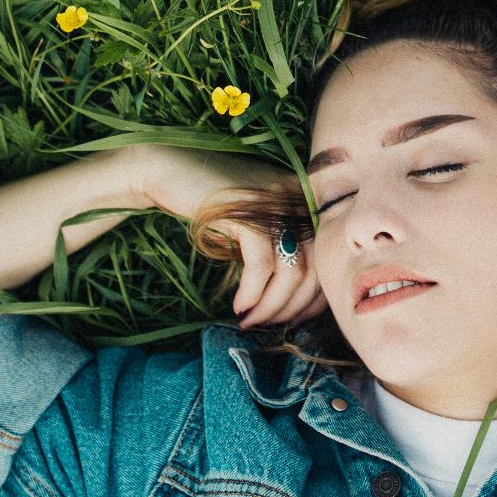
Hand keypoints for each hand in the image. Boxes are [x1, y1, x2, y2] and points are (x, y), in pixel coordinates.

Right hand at [134, 144, 329, 328]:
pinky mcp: (249, 212)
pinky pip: (261, 265)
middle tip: (268, 328)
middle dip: (291, 309)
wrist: (171, 168)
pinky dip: (252, 293)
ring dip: (271, 307)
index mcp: (307, 201)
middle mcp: (299, 199)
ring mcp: (276, 204)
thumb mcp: (257, 223)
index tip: (293, 321)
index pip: (325, 260)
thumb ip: (281, 246)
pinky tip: (239, 306)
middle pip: (314, 270)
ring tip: (250, 322)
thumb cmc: (214, 203)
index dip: (313, 299)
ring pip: (291, 272)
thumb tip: (296, 301)